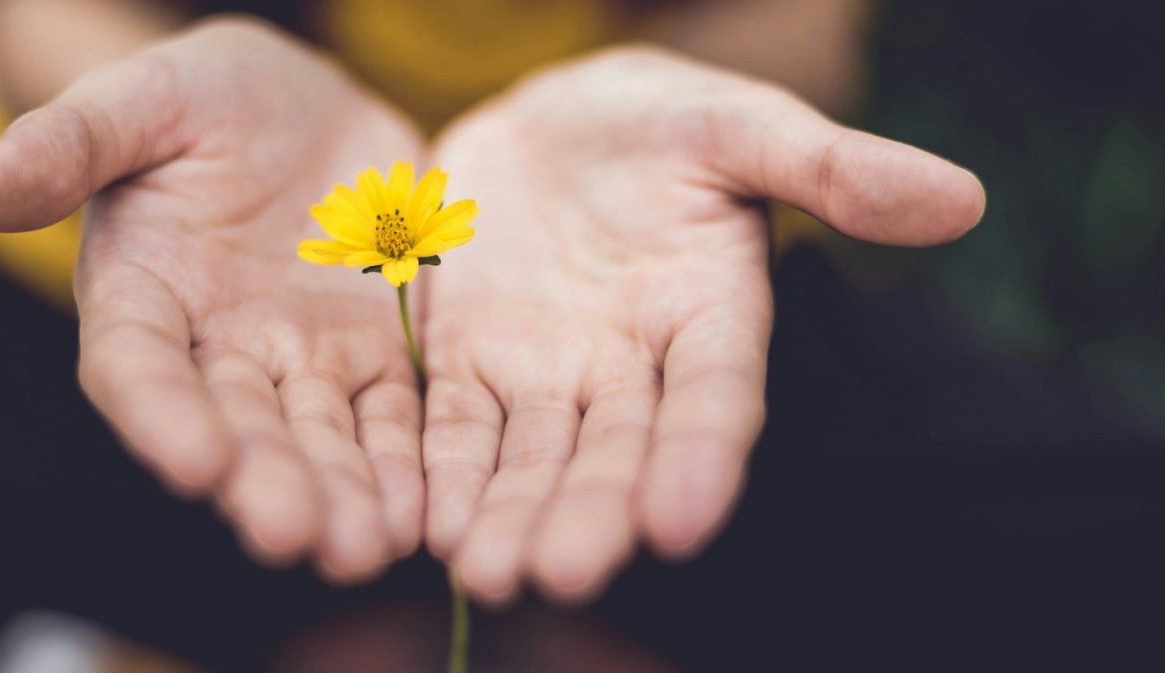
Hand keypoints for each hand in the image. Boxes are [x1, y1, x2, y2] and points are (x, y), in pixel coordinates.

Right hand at [0, 19, 425, 581]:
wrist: (307, 106)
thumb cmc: (207, 96)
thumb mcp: (145, 99)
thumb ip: (71, 142)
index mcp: (144, 293)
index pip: (138, 366)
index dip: (162, 415)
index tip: (195, 463)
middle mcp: (217, 347)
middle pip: (237, 425)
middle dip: (265, 481)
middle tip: (295, 536)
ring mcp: (301, 359)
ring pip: (320, 437)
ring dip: (341, 494)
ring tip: (365, 547)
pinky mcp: (375, 355)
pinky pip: (392, 417)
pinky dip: (405, 464)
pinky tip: (422, 511)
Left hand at [421, 46, 984, 601]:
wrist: (550, 121)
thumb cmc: (660, 122)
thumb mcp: (739, 126)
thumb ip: (831, 167)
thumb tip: (960, 199)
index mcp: (710, 316)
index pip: (715, 399)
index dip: (701, 458)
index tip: (681, 522)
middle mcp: (632, 366)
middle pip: (615, 451)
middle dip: (590, 512)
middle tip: (563, 571)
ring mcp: (547, 372)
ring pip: (532, 456)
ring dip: (510, 515)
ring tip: (488, 572)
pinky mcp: (470, 362)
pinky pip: (455, 426)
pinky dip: (443, 473)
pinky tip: (429, 524)